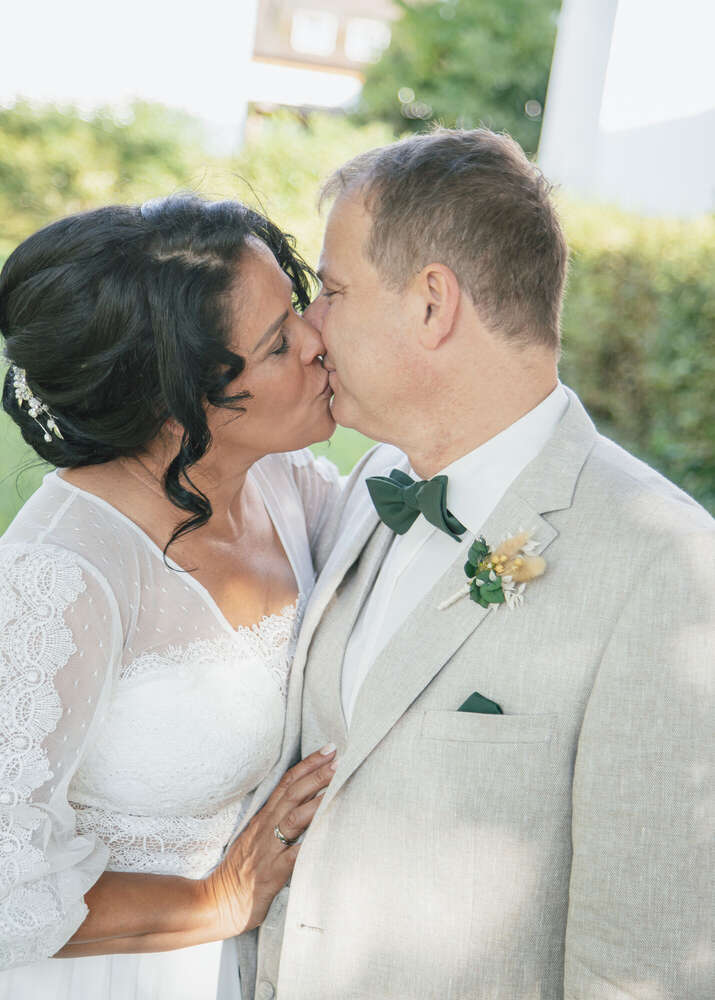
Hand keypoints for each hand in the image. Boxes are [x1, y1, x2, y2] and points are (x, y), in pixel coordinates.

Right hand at [203, 744, 336, 935]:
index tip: (327, 750)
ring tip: (337, 786)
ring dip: (316, 801)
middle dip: (316, 775)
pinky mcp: (272, 874)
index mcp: (263, 819)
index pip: (286, 784)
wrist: (215, 902)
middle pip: (293, 794)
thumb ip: (275, 823)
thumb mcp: (255, 839)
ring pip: (295, 819)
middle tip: (337, 758)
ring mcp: (269, 850)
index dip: (307, 765)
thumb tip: (301, 806)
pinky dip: (310, 845)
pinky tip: (326, 835)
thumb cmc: (239, 872)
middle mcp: (266, 829)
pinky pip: (293, 857)